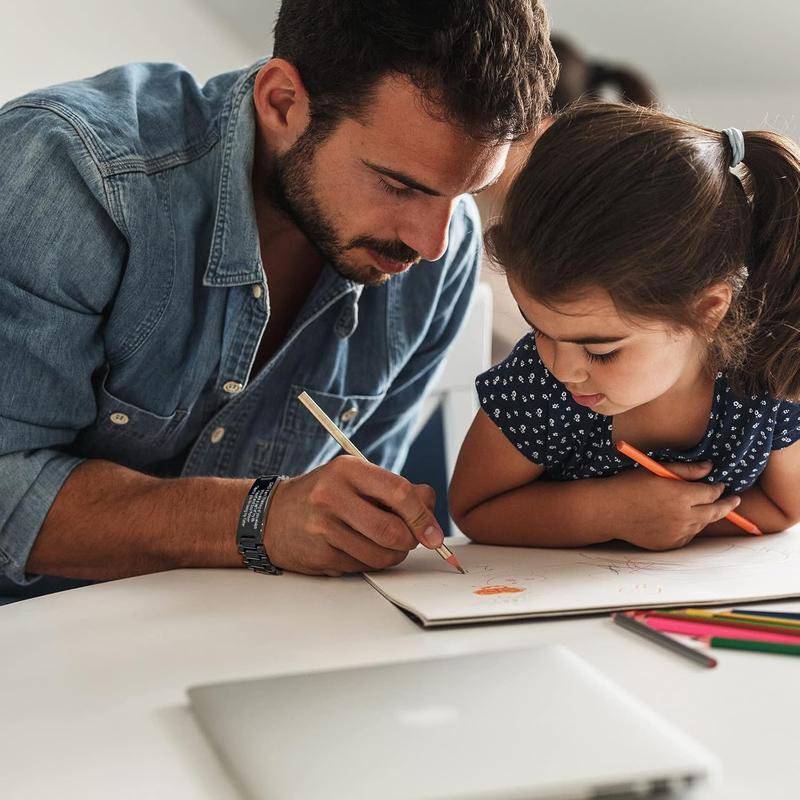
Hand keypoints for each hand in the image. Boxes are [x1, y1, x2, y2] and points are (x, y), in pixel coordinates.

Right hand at [262, 456, 442, 575]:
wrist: (271, 516)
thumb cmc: (323, 496)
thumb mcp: (355, 478)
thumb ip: (393, 489)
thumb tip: (429, 505)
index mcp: (348, 470)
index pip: (399, 493)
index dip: (423, 517)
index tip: (434, 534)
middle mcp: (333, 496)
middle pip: (392, 530)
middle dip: (410, 541)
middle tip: (410, 540)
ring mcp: (324, 527)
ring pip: (380, 555)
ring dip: (393, 556)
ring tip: (383, 544)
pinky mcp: (320, 554)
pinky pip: (362, 567)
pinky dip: (369, 563)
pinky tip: (356, 549)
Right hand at [608, 461, 741, 550]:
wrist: (608, 511)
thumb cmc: (629, 486)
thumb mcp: (657, 470)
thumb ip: (686, 470)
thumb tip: (709, 468)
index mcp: (682, 496)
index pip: (712, 492)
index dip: (718, 488)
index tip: (720, 485)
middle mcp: (684, 517)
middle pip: (715, 512)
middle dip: (727, 506)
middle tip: (734, 501)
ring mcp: (677, 533)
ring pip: (702, 525)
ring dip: (705, 516)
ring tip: (702, 509)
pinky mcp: (669, 544)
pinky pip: (687, 535)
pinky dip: (689, 527)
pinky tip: (681, 520)